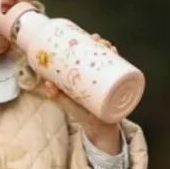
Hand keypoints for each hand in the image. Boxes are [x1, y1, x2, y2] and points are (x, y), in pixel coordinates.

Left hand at [45, 34, 122, 152]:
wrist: (99, 131)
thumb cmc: (84, 116)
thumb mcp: (70, 105)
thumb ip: (59, 96)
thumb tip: (47, 84)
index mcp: (88, 77)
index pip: (91, 55)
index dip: (91, 44)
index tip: (89, 37)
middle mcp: (100, 78)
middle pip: (103, 56)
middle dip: (102, 45)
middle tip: (99, 40)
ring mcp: (110, 84)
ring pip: (113, 64)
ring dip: (112, 53)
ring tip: (109, 48)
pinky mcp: (117, 92)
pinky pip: (121, 78)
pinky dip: (122, 69)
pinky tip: (121, 61)